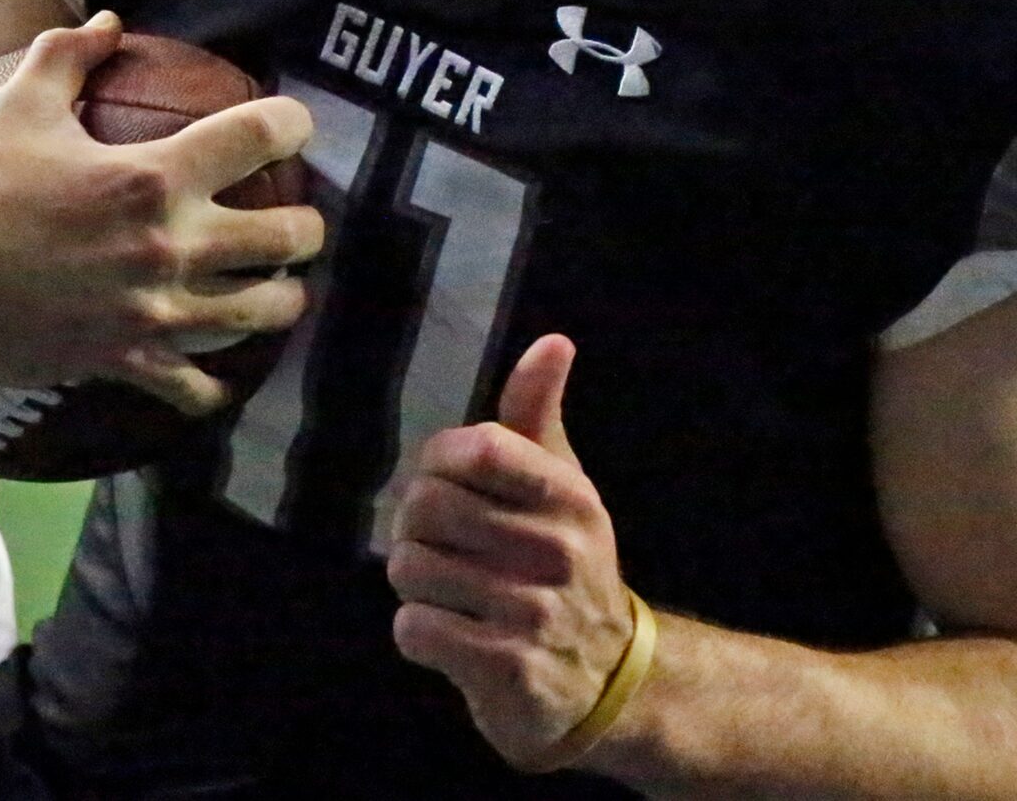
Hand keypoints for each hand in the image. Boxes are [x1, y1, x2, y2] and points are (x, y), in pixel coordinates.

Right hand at [0, 12, 321, 414]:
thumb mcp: (17, 109)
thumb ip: (69, 56)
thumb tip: (111, 20)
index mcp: (152, 176)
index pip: (265, 134)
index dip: (294, 124)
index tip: (292, 129)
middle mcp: (167, 243)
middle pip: (294, 236)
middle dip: (308, 228)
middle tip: (294, 222)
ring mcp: (152, 308)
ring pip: (268, 311)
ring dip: (281, 299)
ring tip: (272, 287)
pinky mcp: (126, 360)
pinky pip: (199, 390)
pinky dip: (216, 386)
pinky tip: (217, 372)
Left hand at [387, 334, 638, 769]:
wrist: (604, 676)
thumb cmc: (565, 564)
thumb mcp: (563, 486)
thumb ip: (540, 414)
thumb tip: (553, 340)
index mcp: (569, 495)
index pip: (479, 449)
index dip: (440, 461)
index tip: (446, 481)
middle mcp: (557, 549)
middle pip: (427, 507)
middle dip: (414, 525)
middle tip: (436, 543)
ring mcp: (532, 611)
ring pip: (411, 568)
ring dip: (414, 583)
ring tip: (446, 589)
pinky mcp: (505, 668)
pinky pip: (415, 629)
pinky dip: (417, 631)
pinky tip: (448, 631)